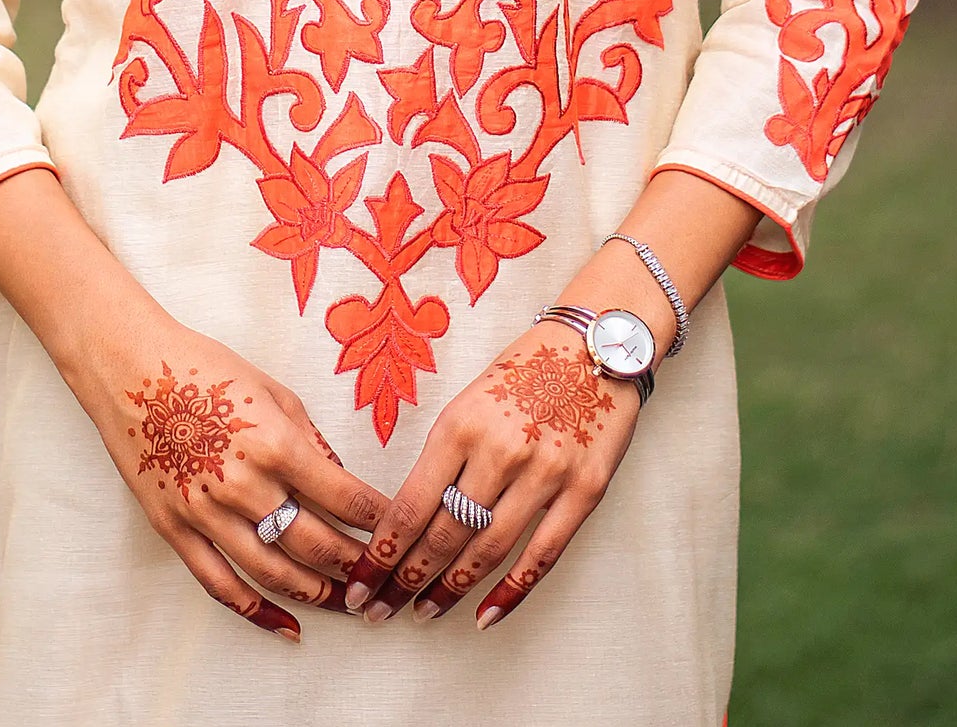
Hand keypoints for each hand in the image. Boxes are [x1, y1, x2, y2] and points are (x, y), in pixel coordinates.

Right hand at [66, 308, 387, 642]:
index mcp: (276, 443)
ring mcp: (207, 513)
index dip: (379, 521)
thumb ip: (311, 439)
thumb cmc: (204, 368)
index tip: (400, 533)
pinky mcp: (176, 529)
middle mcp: (245, 485)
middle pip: (316, 544)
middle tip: (381, 579)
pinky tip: (286, 626)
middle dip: (357, 566)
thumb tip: (342, 479)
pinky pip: (220, 584)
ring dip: (316, 594)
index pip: (344, 498)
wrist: (131, 369)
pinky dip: (256, 612)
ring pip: (274, 574)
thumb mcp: (272, 391)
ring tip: (347, 604)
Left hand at [343, 320, 638, 627]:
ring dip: (451, 589)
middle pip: (444, 534)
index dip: (382, 552)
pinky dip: (511, 591)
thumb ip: (445, 454)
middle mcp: (500, 451)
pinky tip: (484, 614)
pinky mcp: (584, 490)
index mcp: (461, 424)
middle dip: (405, 579)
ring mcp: (545, 473)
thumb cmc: (526, 368)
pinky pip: (542, 554)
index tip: (359, 582)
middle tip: (378, 609)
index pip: (411, 505)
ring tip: (424, 612)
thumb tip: (412, 516)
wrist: (597, 342)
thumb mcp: (470, 399)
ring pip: (487, 550)